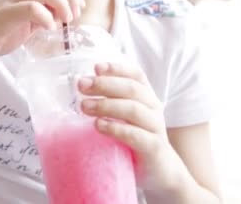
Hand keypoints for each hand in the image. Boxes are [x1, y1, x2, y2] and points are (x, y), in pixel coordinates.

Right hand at [0, 0, 84, 70]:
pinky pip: (30, 8)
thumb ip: (37, 17)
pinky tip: (48, 29)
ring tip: (64, 21)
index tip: (77, 8)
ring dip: (61, 4)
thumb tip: (60, 17)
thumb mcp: (19, 24)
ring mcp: (5, 0)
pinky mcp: (0, 15)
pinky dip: (45, 17)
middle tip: (74, 16)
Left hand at [78, 61, 187, 193]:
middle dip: (105, 84)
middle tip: (81, 85)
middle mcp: (153, 109)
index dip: (117, 68)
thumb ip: (109, 102)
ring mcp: (155, 128)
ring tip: (84, 106)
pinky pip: (136, 135)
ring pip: (133, 109)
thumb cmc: (136, 140)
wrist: (160, 172)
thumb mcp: (124, 118)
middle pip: (132, 89)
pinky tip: (99, 125)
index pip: (136, 75)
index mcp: (146, 98)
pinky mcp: (153, 148)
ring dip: (106, 105)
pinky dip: (116, 128)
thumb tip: (79, 90)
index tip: (96, 67)